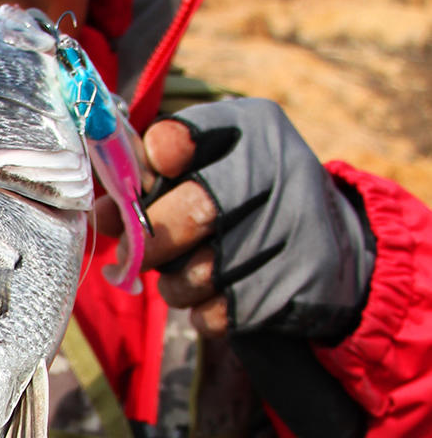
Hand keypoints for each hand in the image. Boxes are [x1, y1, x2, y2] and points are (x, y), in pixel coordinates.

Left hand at [95, 98, 371, 340]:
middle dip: (152, 242)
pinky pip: (220, 310)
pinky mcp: (298, 284)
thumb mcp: (209, 169)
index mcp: (250, 127)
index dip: (145, 170)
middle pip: (194, 211)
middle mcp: (279, 169)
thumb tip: (102, 213)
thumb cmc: (246, 202)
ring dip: (176, 283)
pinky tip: (213, 296)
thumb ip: (153, 183)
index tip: (139, 190)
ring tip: (182, 277)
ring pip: (202, 271)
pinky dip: (203, 310)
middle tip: (132, 257)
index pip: (175, 139)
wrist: (335, 249)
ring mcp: (294, 228)